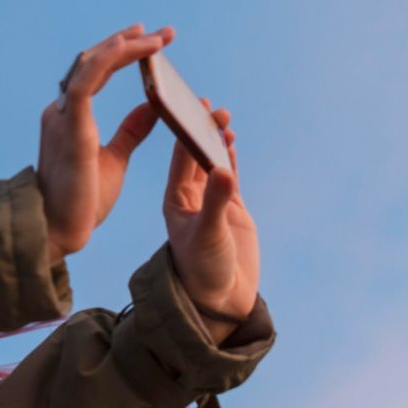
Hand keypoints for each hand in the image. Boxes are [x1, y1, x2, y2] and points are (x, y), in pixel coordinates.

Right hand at [38, 24, 174, 264]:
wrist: (60, 231)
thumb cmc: (82, 201)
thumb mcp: (115, 158)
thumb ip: (131, 131)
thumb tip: (152, 107)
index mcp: (71, 118)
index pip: (96, 72)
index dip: (124, 53)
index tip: (153, 42)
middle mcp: (63, 111)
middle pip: (93, 62)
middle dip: (128, 42)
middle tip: (163, 33)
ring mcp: (64, 118)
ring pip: (89, 65)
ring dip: (123, 47)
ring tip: (155, 38)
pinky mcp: (71, 130)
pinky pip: (85, 83)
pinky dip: (107, 62)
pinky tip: (130, 49)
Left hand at [163, 102, 259, 343]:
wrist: (221, 299)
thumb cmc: (204, 271)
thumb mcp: (208, 235)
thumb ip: (217, 203)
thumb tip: (224, 170)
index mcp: (176, 200)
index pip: (180, 158)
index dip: (185, 131)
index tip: (192, 109)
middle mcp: (191, 198)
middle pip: (196, 155)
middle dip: (203, 130)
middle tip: (212, 108)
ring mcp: (211, 202)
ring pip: (213, 163)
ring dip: (217, 141)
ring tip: (224, 119)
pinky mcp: (231, 210)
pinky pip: (229, 176)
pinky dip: (230, 158)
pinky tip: (230, 141)